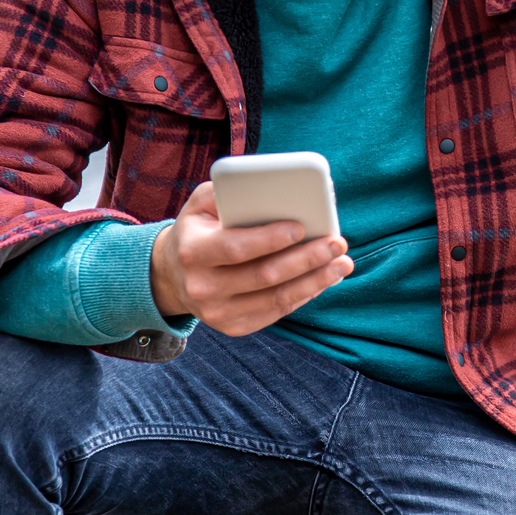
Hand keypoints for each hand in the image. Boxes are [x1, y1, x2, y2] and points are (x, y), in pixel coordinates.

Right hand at [148, 182, 351, 334]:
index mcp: (194, 252)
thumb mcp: (200, 204)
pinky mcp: (233, 327)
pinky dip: (304, 295)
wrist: (173, 274)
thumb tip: (273, 187)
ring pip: (277, 298)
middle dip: (307, 259)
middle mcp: (203, 287)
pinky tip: (324, 279)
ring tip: (342, 263)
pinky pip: (277, 312)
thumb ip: (228, 190)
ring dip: (316, 281)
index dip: (270, 239)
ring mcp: (217, 313)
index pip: (237, 248)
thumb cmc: (198, 230)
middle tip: (337, 243)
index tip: (301, 227)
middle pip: (265, 276)